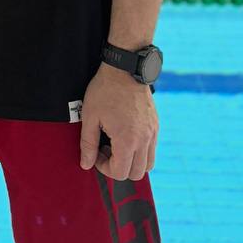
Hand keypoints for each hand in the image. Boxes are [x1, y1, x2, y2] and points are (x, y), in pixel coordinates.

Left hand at [79, 63, 157, 180]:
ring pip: (149, 164)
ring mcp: (153, 132)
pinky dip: (141, 151)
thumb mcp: (90, 116)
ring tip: (117, 145)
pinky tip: (126, 135)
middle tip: (106, 150)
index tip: (96, 153)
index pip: (120, 172)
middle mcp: (144, 139)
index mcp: (127, 140)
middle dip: (119, 168)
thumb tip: (86, 164)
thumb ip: (88, 144)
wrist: (124, 69)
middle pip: (136, 173)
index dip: (104, 168)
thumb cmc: (104, 91)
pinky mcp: (156, 124)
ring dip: (133, 162)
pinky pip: (153, 148)